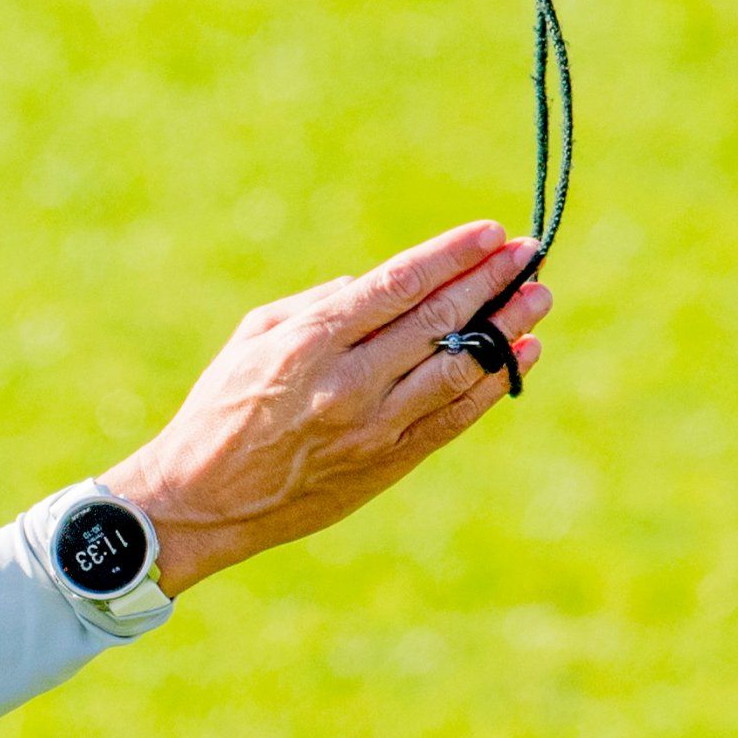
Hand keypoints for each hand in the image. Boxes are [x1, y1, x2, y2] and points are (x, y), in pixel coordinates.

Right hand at [104, 220, 556, 593]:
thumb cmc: (219, 412)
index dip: (451, 255)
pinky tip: (518, 355)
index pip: (398, 284)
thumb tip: (377, 283)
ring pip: (459, 369)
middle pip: (438, 321)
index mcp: (309, 343)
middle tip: (527, 254)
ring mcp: (372, 429)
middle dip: (490, 282)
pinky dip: (491, 384)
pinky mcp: (386, 465)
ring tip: (536, 298)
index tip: (489, 232)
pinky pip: (453, 418)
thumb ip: (318, 305)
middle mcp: (347, 384)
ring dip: (505, 329)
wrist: (201, 505)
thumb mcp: (251, 338)